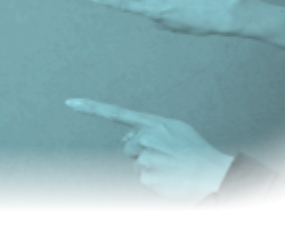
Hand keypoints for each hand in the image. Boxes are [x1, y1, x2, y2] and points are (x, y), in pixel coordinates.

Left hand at [65, 99, 233, 201]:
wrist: (213, 174)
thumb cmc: (195, 151)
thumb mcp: (175, 129)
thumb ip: (150, 128)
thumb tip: (126, 137)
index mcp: (154, 123)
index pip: (116, 113)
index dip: (91, 108)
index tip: (70, 102)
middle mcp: (146, 138)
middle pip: (128, 146)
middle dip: (141, 151)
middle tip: (165, 157)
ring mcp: (145, 158)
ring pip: (135, 164)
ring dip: (148, 167)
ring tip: (169, 167)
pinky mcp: (146, 177)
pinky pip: (142, 179)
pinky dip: (153, 181)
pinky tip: (169, 178)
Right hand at [86, 0, 257, 36]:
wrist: (222, 10)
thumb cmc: (200, 24)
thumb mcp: (178, 29)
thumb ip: (161, 22)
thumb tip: (153, 16)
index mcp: (155, 11)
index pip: (125, 5)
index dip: (106, 1)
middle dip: (155, 5)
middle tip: (175, 15)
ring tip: (188, 6)